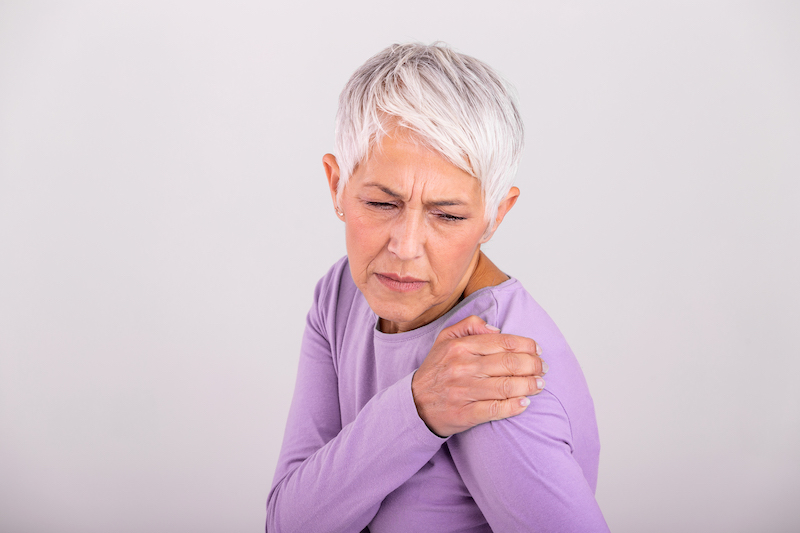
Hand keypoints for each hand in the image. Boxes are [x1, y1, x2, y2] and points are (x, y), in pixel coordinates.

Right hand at [411, 315, 546, 436]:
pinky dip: (514, 407)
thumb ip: (470, 324)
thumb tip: (497, 329)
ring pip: (506, 386)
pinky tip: (525, 404)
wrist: (414, 403)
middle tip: (542, 369)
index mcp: (460, 347)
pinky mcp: (464, 413)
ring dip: (529, 386)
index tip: (538, 351)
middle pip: (510, 364)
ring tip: (539, 385)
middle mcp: (462, 367)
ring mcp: (463, 391)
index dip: (527, 346)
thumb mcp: (445, 339)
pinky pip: (495, 410)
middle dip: (533, 366)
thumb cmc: (436, 370)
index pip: (504, 342)